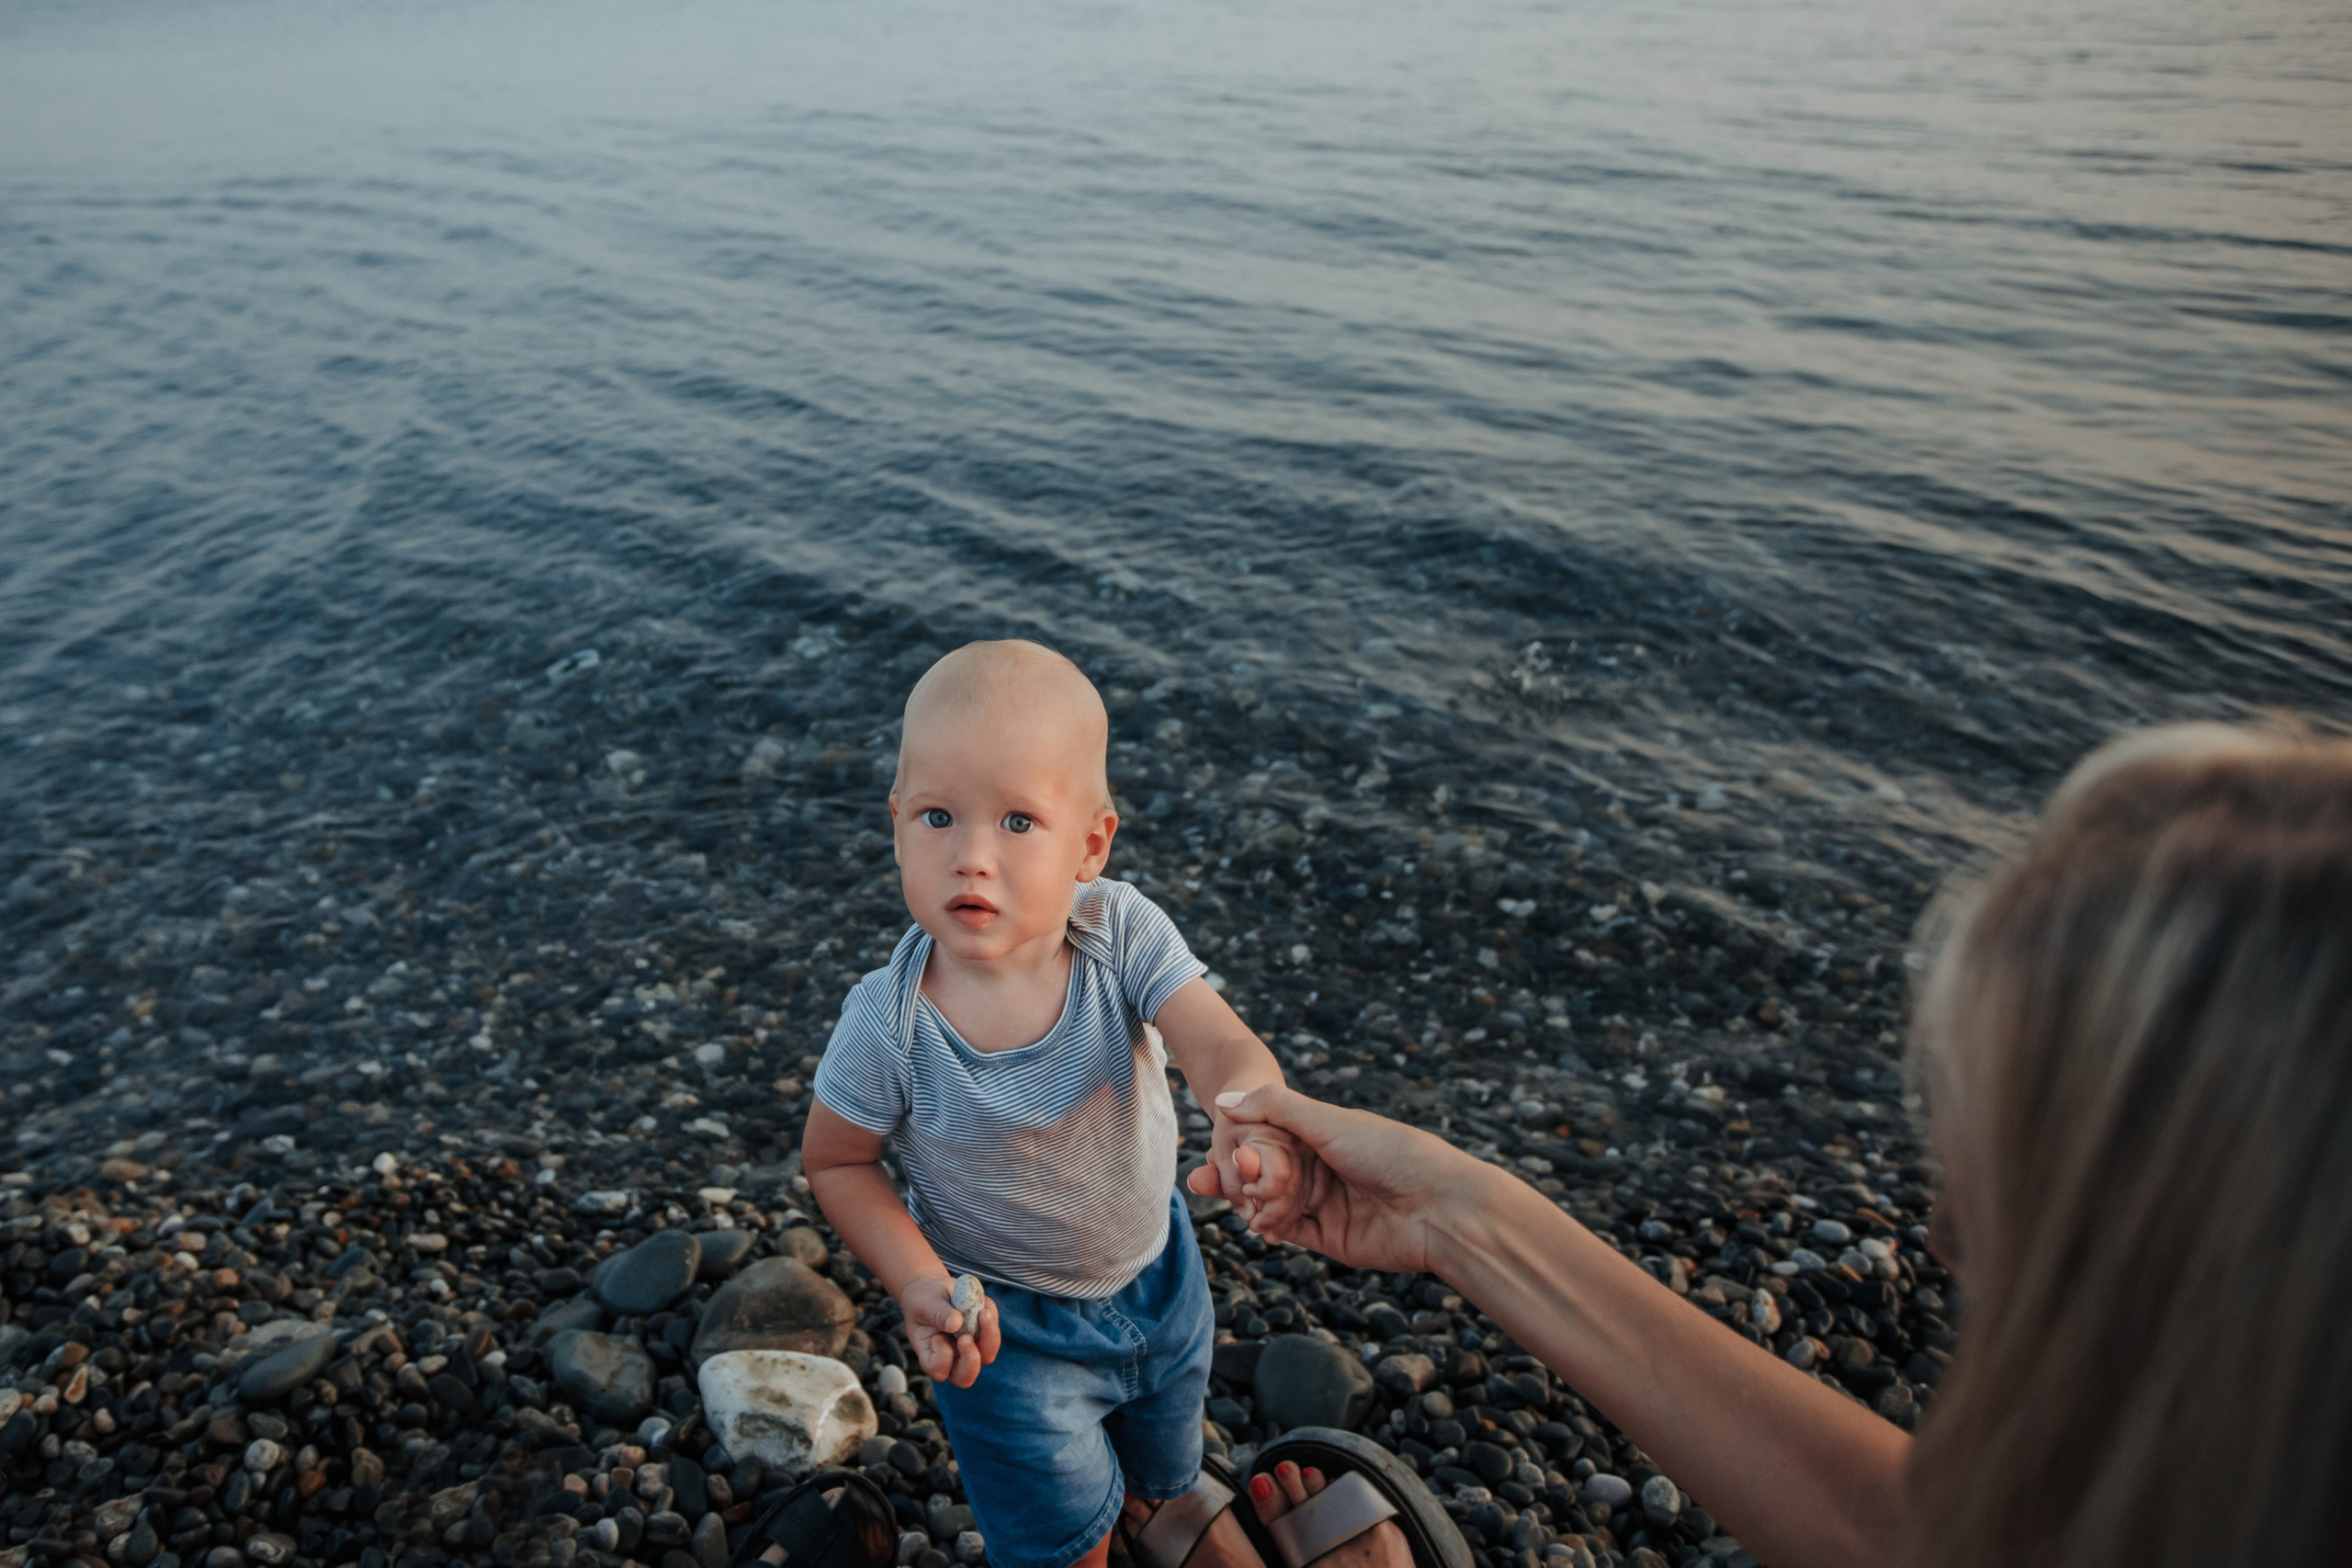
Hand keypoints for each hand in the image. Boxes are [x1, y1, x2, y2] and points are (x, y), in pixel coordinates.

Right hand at [898, 1273, 1000, 1388]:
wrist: (934, 1288)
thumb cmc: (922, 1300)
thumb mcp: (924, 1304)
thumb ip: (938, 1314)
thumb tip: (956, 1322)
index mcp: (930, 1355)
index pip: (939, 1371)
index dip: (942, 1356)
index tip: (937, 1336)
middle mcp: (951, 1357)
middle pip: (966, 1377)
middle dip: (971, 1359)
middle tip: (966, 1338)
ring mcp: (968, 1348)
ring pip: (987, 1356)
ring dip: (990, 1337)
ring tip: (984, 1314)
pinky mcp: (982, 1335)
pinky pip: (994, 1333)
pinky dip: (992, 1318)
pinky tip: (981, 1304)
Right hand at [1192, 1083, 1493, 1274]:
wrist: (1440, 1209)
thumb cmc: (1392, 1153)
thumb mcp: (1330, 1122)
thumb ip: (1276, 1109)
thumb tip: (1225, 1100)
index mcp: (1326, 1133)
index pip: (1271, 1135)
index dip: (1241, 1142)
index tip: (1212, 1146)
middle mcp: (1325, 1167)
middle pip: (1268, 1172)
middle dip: (1234, 1176)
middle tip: (1200, 1179)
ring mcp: (1329, 1203)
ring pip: (1275, 1202)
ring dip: (1248, 1202)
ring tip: (1224, 1200)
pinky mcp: (1334, 1237)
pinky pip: (1293, 1231)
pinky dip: (1271, 1227)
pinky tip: (1253, 1223)